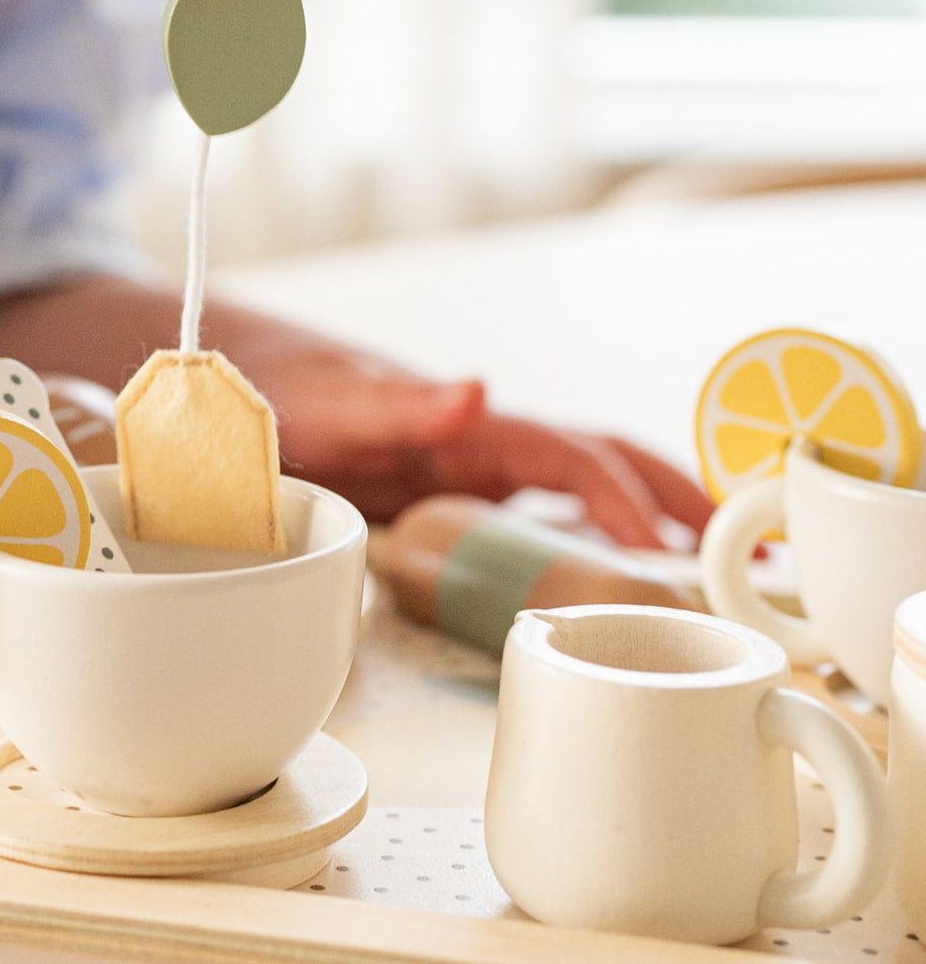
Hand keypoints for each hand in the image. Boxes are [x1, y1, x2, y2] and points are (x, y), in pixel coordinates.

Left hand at [238, 335, 713, 548]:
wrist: (222, 386)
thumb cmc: (277, 387)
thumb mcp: (331, 401)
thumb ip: (396, 400)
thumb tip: (475, 388)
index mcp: (461, 421)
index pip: (565, 454)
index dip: (619, 498)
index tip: (665, 548)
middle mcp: (473, 440)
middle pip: (594, 460)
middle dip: (669, 493)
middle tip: (741, 543)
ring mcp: (461, 467)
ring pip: (570, 489)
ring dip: (637, 519)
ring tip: (703, 568)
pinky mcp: (439, 493)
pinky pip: (526, 516)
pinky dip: (576, 540)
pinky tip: (598, 578)